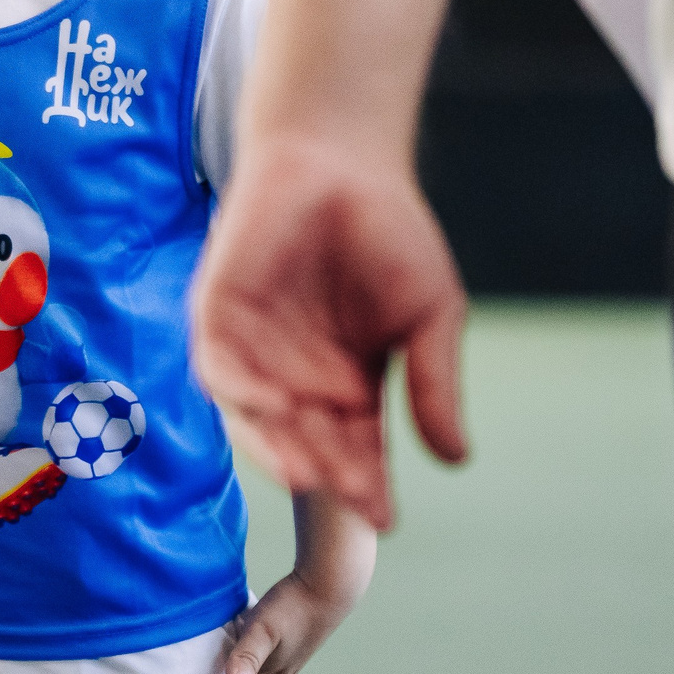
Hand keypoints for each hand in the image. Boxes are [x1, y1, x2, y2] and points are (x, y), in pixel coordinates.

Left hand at [192, 133, 467, 530]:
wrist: (341, 156)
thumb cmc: (388, 231)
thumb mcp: (430, 315)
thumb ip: (433, 383)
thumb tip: (456, 459)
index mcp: (349, 387)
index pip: (356, 451)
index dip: (368, 485)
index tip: (386, 518)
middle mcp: (296, 381)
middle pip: (307, 444)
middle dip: (327, 473)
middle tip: (349, 497)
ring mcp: (253, 353)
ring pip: (258, 421)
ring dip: (279, 448)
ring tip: (306, 473)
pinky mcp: (217, 317)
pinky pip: (220, 370)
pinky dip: (241, 393)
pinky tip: (269, 407)